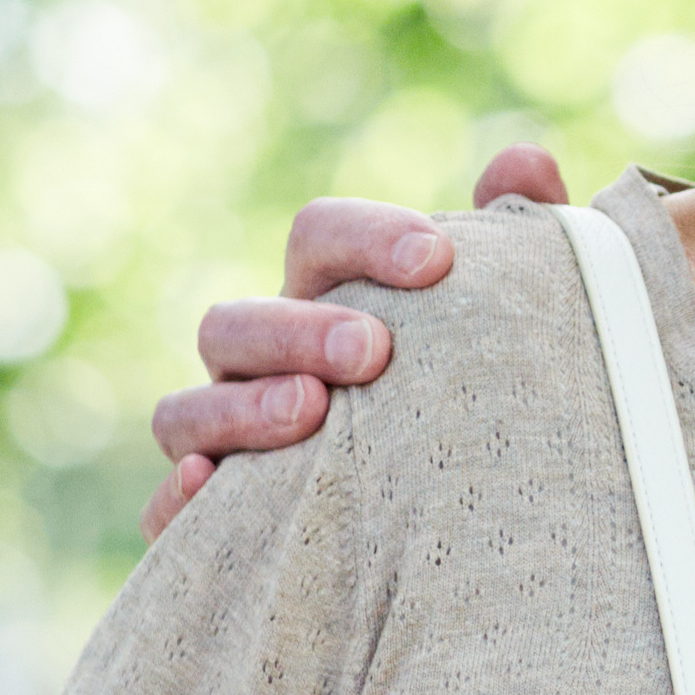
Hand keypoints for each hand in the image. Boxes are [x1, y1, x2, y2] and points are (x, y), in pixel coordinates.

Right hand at [141, 148, 567, 534]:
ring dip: (240, 405)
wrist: (463, 531)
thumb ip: (516, 238)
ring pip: (186, 410)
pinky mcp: (213, 527)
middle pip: (236, 322)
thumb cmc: (478, 402)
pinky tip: (210, 488)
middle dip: (299, 328)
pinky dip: (178, 498)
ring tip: (310, 410)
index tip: (437, 259)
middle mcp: (262, 366)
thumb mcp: (507, 323)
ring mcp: (226, 444)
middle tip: (374, 349)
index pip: (320, 239)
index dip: (368, 237)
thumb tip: (525, 163)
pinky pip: (169, 511)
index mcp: (326, 302)